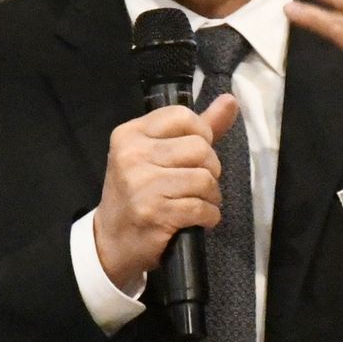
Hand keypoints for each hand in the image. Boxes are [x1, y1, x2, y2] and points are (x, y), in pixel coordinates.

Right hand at [93, 93, 243, 286]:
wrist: (111, 241)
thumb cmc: (138, 193)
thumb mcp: (157, 154)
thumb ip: (196, 127)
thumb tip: (231, 100)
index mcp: (130, 134)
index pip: (183, 116)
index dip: (201, 135)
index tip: (194, 154)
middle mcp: (132, 155)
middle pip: (200, 148)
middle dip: (210, 169)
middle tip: (197, 183)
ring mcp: (141, 185)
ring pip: (204, 178)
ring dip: (211, 195)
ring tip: (198, 202)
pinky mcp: (154, 213)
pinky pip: (201, 207)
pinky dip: (209, 216)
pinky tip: (197, 219)